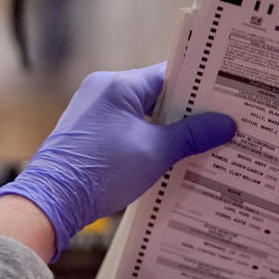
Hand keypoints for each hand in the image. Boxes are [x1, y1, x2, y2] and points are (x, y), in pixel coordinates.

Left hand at [0, 62, 236, 260]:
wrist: (51, 202)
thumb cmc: (102, 171)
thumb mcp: (155, 152)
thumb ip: (193, 136)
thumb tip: (228, 124)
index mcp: (118, 85)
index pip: (169, 75)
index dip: (199, 88)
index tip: (226, 99)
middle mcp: (103, 91)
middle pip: (158, 96)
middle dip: (188, 114)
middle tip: (222, 125)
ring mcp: (93, 114)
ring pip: (144, 116)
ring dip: (169, 131)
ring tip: (202, 146)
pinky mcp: (88, 136)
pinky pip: (129, 132)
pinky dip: (149, 143)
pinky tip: (169, 160)